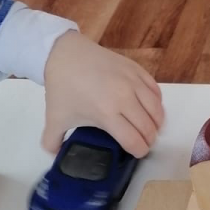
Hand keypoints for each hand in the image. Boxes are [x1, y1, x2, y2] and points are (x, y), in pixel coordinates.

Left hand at [42, 32, 164, 158]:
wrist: (65, 55)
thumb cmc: (62, 87)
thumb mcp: (54, 118)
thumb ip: (52, 141)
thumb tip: (56, 155)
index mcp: (106, 114)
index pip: (133, 139)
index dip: (139, 151)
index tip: (138, 153)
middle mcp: (125, 98)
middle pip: (148, 127)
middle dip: (149, 140)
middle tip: (144, 142)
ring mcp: (133, 82)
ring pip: (157, 109)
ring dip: (157, 122)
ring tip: (151, 127)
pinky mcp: (137, 69)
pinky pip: (156, 90)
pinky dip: (157, 102)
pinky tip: (151, 108)